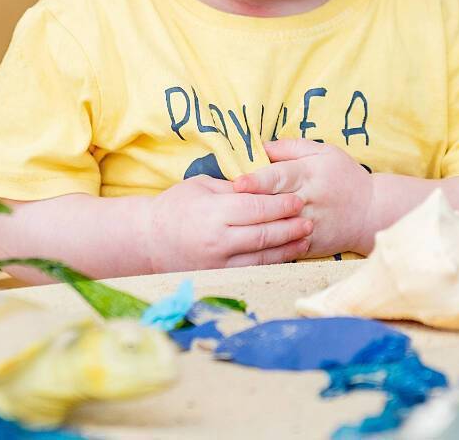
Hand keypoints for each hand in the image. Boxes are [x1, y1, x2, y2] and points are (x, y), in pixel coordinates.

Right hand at [144, 175, 312, 270]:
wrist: (149, 241)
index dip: (280, 204)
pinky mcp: (218, 276)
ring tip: (306, 238)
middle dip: (290, 226)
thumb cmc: (176, 206)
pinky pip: (252, 270)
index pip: (255, 207)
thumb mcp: (202, 186)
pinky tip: (287, 255)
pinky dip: (273, 262)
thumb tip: (265, 183)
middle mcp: (218, 239)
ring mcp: (218, 262)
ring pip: (262, 256)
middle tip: (309, 218)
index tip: (298, 199)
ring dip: (288, 247)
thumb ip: (233, 188)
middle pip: (263, 233)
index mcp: (213, 211)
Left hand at [231, 139, 373, 257]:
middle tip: (224, 207)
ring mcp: (311, 224)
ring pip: (278, 228)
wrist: (371, 211)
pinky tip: (248, 247)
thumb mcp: (324, 152)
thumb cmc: (344, 176)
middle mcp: (310, 199)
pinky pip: (286, 247)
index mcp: (310, 173)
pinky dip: (268, 247)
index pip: (280, 175)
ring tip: (231, 227)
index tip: (238, 183)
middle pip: (275, 202)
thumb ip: (291, 148)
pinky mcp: (312, 245)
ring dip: (255, 228)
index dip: (258, 180)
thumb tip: (259, 146)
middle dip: (250, 204)